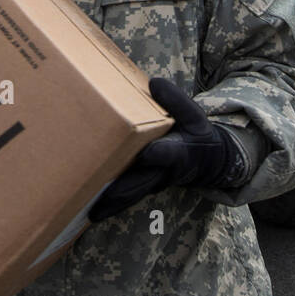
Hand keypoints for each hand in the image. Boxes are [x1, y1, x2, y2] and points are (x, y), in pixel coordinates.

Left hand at [88, 78, 242, 221]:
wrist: (206, 162)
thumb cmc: (195, 134)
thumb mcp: (194, 115)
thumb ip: (176, 100)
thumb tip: (155, 84)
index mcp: (180, 151)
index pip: (169, 153)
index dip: (159, 154)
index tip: (147, 153)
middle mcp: (165, 172)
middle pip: (142, 183)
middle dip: (123, 191)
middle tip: (103, 197)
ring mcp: (153, 183)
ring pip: (131, 196)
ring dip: (111, 204)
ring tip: (89, 212)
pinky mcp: (143, 187)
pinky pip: (126, 197)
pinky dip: (109, 204)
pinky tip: (88, 208)